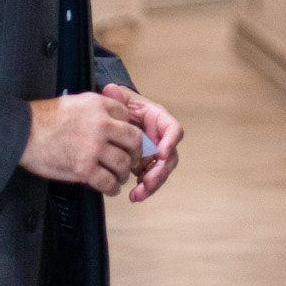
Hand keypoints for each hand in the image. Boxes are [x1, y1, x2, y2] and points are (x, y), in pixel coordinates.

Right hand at [20, 93, 143, 195]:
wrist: (24, 132)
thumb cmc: (46, 117)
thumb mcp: (76, 101)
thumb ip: (98, 107)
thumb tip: (113, 118)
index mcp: (99, 106)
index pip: (128, 117)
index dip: (129, 130)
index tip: (128, 140)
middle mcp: (101, 125)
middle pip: (133, 141)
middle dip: (136, 152)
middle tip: (132, 160)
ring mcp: (94, 148)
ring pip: (123, 163)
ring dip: (124, 172)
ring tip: (119, 176)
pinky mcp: (83, 168)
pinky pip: (108, 182)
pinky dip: (112, 187)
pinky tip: (110, 188)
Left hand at [102, 83, 182, 201]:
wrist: (113, 117)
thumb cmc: (119, 105)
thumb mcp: (118, 99)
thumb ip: (116, 96)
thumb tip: (111, 89)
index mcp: (158, 119)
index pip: (173, 129)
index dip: (170, 141)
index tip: (161, 153)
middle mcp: (160, 138)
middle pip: (170, 156)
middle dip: (161, 171)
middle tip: (148, 181)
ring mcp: (154, 153)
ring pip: (161, 171)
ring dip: (153, 184)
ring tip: (138, 194)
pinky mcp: (145, 165)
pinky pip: (149, 179)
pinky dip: (144, 189)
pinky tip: (134, 196)